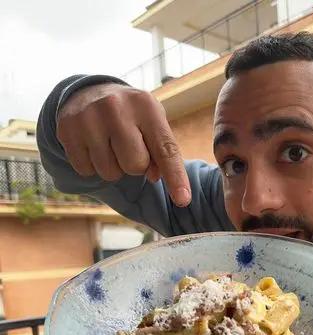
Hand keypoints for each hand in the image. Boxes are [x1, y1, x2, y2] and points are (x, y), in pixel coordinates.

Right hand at [56, 82, 190, 206]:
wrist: (89, 93)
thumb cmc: (131, 117)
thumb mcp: (152, 126)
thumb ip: (161, 153)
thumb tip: (154, 177)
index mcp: (146, 106)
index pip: (165, 150)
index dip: (175, 177)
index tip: (183, 200)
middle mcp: (116, 106)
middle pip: (135, 166)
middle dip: (134, 166)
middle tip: (127, 147)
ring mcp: (88, 116)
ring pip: (110, 173)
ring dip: (112, 168)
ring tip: (109, 145)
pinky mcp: (66, 129)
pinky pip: (86, 171)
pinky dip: (91, 166)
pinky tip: (92, 146)